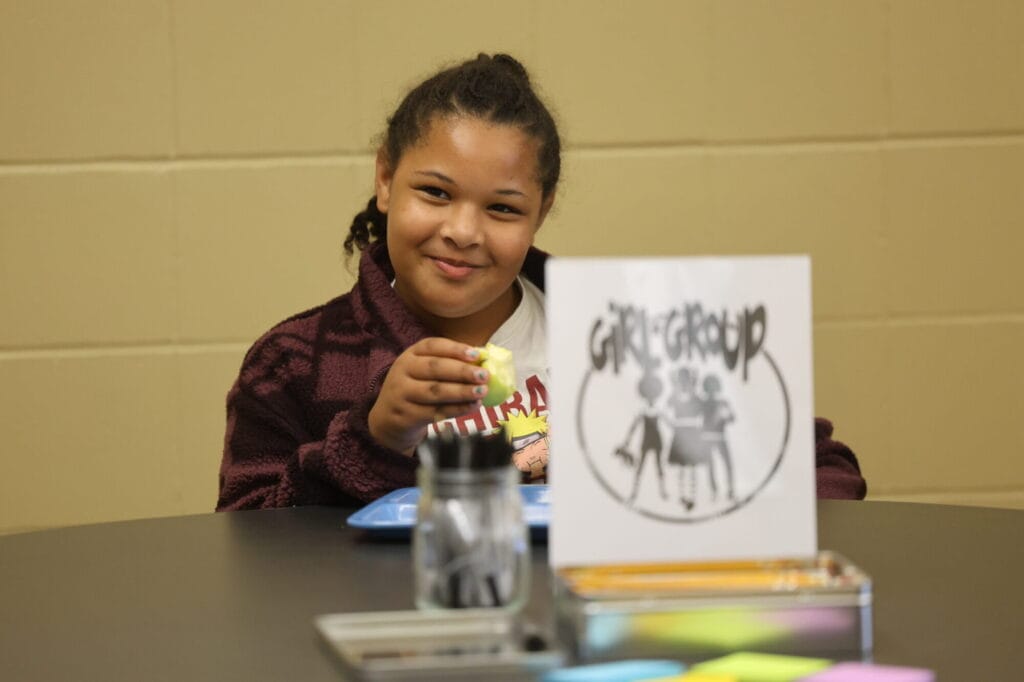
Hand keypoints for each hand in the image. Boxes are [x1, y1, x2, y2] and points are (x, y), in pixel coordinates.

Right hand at [368, 338, 489, 454]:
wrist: (389, 417)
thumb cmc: (417, 388)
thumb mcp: (424, 371)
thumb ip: (450, 363)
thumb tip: (484, 360)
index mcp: (411, 354)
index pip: (432, 346)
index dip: (455, 349)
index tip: (476, 354)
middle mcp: (403, 371)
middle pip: (434, 368)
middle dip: (462, 371)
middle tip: (484, 375)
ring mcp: (402, 393)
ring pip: (435, 391)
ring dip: (462, 391)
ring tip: (482, 392)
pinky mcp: (406, 415)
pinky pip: (435, 412)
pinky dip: (457, 409)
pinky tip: (473, 406)